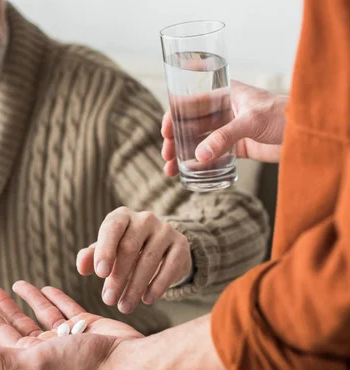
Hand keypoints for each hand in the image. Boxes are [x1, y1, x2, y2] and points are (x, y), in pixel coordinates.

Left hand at [0, 281, 145, 369]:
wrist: (122, 358)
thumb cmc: (80, 362)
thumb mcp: (35, 358)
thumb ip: (1, 357)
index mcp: (34, 354)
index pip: (5, 334)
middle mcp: (49, 345)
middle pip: (21, 322)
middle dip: (5, 306)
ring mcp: (68, 334)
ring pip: (43, 313)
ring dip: (29, 298)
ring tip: (17, 283)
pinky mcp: (86, 324)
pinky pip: (66, 308)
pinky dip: (56, 298)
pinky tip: (47, 288)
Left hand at [76, 207, 191, 313]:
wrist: (161, 248)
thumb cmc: (125, 249)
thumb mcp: (107, 251)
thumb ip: (92, 257)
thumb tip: (82, 268)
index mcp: (122, 216)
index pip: (112, 228)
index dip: (105, 250)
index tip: (100, 274)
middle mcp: (145, 219)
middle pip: (130, 247)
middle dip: (118, 277)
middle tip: (108, 300)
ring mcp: (165, 230)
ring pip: (149, 259)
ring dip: (135, 287)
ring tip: (124, 306)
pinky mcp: (181, 245)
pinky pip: (169, 266)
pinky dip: (158, 285)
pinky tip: (147, 300)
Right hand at [161, 80, 287, 175]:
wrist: (307, 132)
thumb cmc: (284, 114)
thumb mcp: (250, 122)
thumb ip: (224, 137)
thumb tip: (199, 157)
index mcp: (224, 94)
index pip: (190, 103)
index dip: (174, 116)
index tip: (165, 133)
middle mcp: (222, 110)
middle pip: (190, 125)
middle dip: (175, 140)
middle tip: (167, 156)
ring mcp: (228, 129)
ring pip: (198, 141)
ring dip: (183, 154)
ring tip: (171, 170)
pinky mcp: (236, 146)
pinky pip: (212, 155)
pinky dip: (200, 163)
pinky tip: (189, 172)